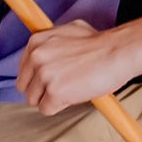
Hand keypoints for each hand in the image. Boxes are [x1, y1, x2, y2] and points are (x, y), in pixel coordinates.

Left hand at [16, 21, 138, 115]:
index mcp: (36, 42)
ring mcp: (44, 75)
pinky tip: (74, 96)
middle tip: (61, 88)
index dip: (37, 78)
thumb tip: (44, 49)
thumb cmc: (99, 43)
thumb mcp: (67, 32)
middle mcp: (36, 57)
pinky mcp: (54, 92)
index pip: (23, 69)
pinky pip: (46, 109)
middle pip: (25, 86)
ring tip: (70, 90)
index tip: (49, 79)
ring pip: (34, 100)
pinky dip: (59, 107)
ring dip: (50, 99)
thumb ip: (50, 43)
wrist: (117, 52)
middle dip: (41, 90)